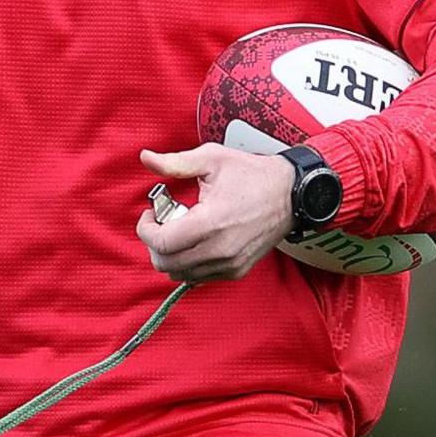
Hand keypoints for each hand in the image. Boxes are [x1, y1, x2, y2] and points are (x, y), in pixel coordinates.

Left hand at [134, 144, 292, 282]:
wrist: (290, 194)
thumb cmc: (251, 174)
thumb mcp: (212, 159)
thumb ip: (175, 163)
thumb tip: (146, 158)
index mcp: (211, 222)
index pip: (161, 243)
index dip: (145, 230)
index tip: (149, 214)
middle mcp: (220, 249)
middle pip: (166, 263)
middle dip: (155, 243)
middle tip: (162, 222)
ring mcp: (229, 264)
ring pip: (180, 275)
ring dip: (171, 255)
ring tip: (180, 231)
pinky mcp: (237, 270)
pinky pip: (199, 278)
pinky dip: (188, 264)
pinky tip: (195, 241)